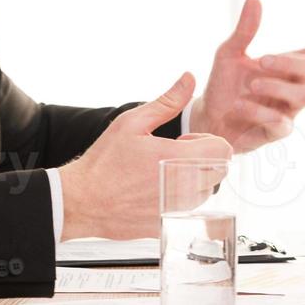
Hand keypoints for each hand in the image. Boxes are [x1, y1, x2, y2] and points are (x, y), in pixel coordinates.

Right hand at [59, 73, 232, 239]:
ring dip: (191, 180)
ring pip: (204, 192)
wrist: (81, 200)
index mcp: (180, 160)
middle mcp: (184, 189)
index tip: (184, 142)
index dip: (206, 141)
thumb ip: (167, 101)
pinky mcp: (167, 225)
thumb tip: (189, 78)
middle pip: (218, 171)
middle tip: (170, 155)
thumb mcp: (133, 123)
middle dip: (201, 159)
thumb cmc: (104, 162)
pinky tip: (151, 192)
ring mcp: (176, 210)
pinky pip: (186, 210)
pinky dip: (176, 200)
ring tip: (159, 173)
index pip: (223, 150)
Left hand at [188, 0, 304, 153]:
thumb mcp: (229, 54)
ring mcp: (287, 110)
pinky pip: (282, 123)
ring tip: (251, 84)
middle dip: (289, 63)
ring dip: (277, 87)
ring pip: (303, 97)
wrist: (207, 117)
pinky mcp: (276, 132)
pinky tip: (240, 105)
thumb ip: (245, 31)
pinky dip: (261, 111)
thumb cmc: (224, 84)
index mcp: (285, 67)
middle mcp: (291, 87)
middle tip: (261, 59)